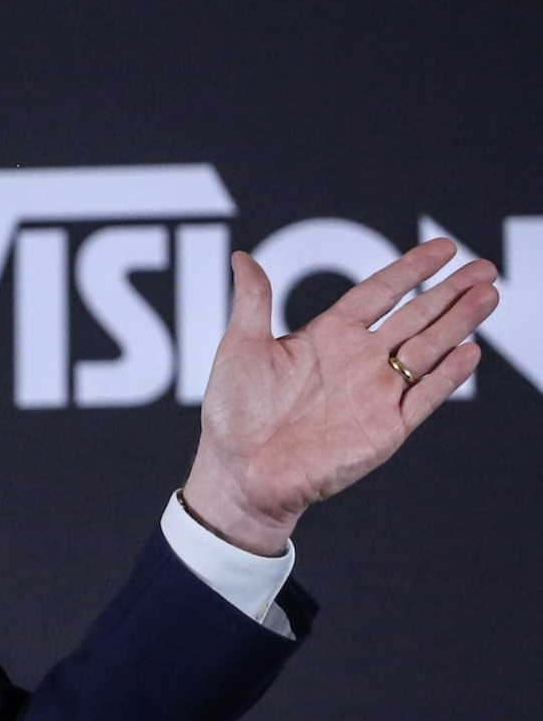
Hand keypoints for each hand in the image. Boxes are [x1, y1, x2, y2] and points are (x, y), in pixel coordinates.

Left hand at [182, 238, 499, 554]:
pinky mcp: (385, 428)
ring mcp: (375, 393)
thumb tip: (243, 256)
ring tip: (488, 294)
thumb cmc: (232, 412)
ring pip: (427, 350)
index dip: (411, 270)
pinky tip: (470, 351)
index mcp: (326, 336)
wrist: (239, 472)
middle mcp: (357, 360)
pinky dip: (447, 376)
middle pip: (414, 317)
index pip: (378, 294)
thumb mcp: (241, 347)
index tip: (443, 248)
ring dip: (458, 323)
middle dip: (450, 292)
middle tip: (485, 267)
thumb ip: (253, 301)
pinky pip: (424, 397)